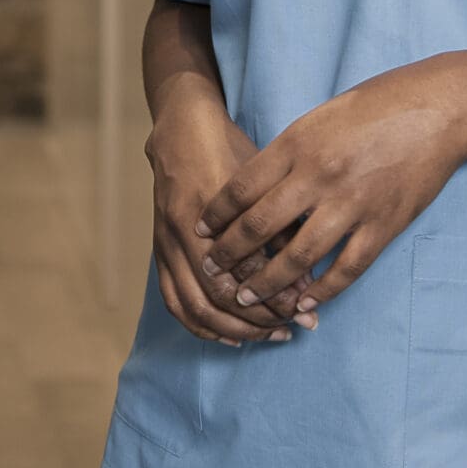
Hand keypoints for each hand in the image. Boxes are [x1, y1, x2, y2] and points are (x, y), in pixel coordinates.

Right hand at [143, 85, 311, 345]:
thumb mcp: (263, 182)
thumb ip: (280, 231)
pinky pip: (174, 302)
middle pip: (220, 297)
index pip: (247, 271)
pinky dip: (201, 326)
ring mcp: (165, 244)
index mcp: (212, 211)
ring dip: (232, 329)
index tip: (306, 312)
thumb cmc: (229, 151)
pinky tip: (230, 335)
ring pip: (195, 307)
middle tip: (292, 328)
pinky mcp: (159, 252)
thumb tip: (307, 283)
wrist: (180, 132)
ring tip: (267, 336)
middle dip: (259, 320)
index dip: (278, 297)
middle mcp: (183, 232)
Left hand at [193, 54, 466, 313]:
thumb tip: (256, 187)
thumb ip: (288, 153)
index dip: (216, 215)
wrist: (438, 108)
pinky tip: (305, 303)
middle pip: (260, 226)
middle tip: (212, 272)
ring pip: (299, 256)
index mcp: (297, 145)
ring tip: (247, 299)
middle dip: (230, 255)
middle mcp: (319, 176)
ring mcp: (352, 204)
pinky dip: (323, 290)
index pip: (241, 188)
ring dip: (268, 283)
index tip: (200, 232)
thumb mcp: (318, 118)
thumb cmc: (376, 106)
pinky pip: (347, 268)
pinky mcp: (384, 225)